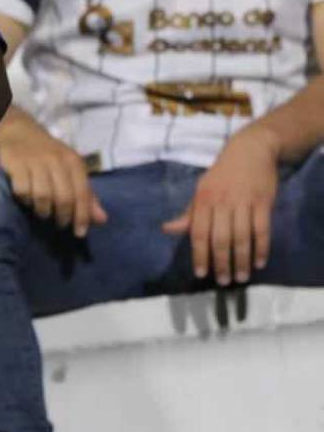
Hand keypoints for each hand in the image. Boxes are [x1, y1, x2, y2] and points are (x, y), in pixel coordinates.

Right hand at [0, 131, 106, 236]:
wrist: (19, 132)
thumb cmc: (49, 156)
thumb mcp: (71, 171)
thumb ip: (86, 195)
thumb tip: (102, 219)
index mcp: (73, 162)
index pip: (82, 194)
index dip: (82, 216)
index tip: (79, 233)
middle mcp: (56, 160)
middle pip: (63, 198)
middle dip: (62, 216)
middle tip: (59, 224)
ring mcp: (34, 160)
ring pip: (42, 196)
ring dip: (43, 210)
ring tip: (42, 212)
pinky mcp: (15, 162)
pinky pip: (22, 190)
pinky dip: (25, 199)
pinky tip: (26, 199)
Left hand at [162, 127, 277, 285]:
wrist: (249, 150)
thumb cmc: (221, 174)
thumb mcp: (201, 190)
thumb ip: (189, 214)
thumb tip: (166, 229)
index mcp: (203, 200)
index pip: (198, 232)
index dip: (199, 254)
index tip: (201, 273)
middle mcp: (222, 203)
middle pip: (221, 238)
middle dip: (221, 263)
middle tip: (222, 281)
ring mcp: (244, 202)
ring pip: (242, 237)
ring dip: (242, 260)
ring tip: (241, 277)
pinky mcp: (263, 202)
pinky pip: (262, 230)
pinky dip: (261, 248)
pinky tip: (259, 262)